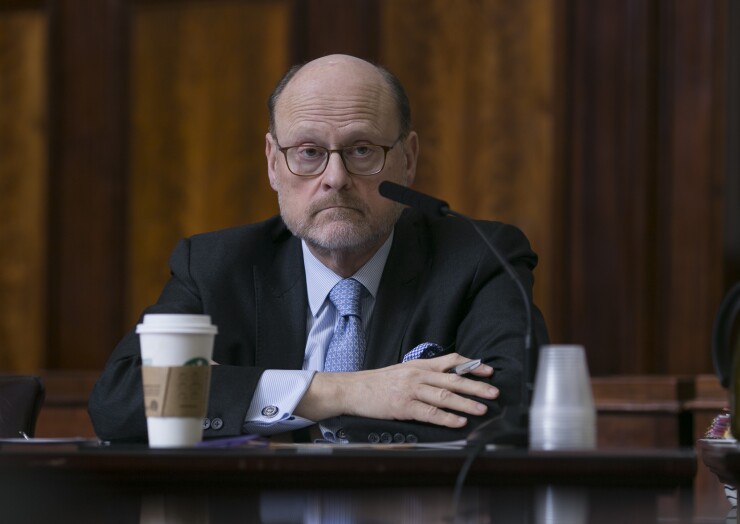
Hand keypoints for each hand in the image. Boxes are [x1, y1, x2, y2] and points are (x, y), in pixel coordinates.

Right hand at [296, 353, 497, 427]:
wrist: (353, 389)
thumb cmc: (377, 382)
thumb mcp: (402, 370)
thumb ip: (423, 373)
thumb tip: (446, 377)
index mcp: (418, 365)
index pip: (450, 361)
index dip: (470, 365)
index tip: (487, 370)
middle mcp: (417, 375)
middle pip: (452, 379)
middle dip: (476, 385)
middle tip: (494, 391)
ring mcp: (410, 390)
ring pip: (444, 396)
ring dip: (466, 403)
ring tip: (482, 408)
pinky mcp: (403, 407)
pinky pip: (429, 413)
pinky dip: (446, 418)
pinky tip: (459, 421)